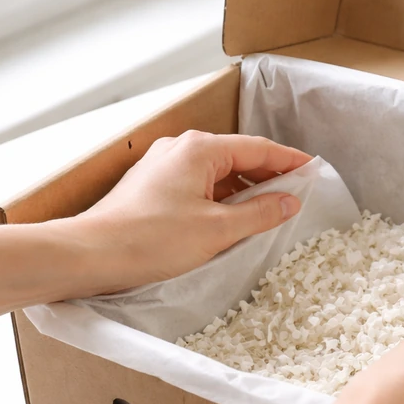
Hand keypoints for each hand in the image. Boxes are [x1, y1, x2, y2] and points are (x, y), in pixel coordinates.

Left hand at [73, 131, 310, 290]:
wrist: (90, 254)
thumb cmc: (151, 239)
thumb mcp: (217, 229)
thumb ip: (259, 212)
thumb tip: (289, 200)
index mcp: (199, 149)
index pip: (258, 148)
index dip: (289, 160)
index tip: (313, 170)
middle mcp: (180, 148)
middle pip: (237, 156)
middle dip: (268, 174)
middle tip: (297, 192)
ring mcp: (162, 166)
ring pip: (216, 172)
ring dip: (244, 189)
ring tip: (269, 209)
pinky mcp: (151, 187)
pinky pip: (197, 185)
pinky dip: (220, 197)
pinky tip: (230, 218)